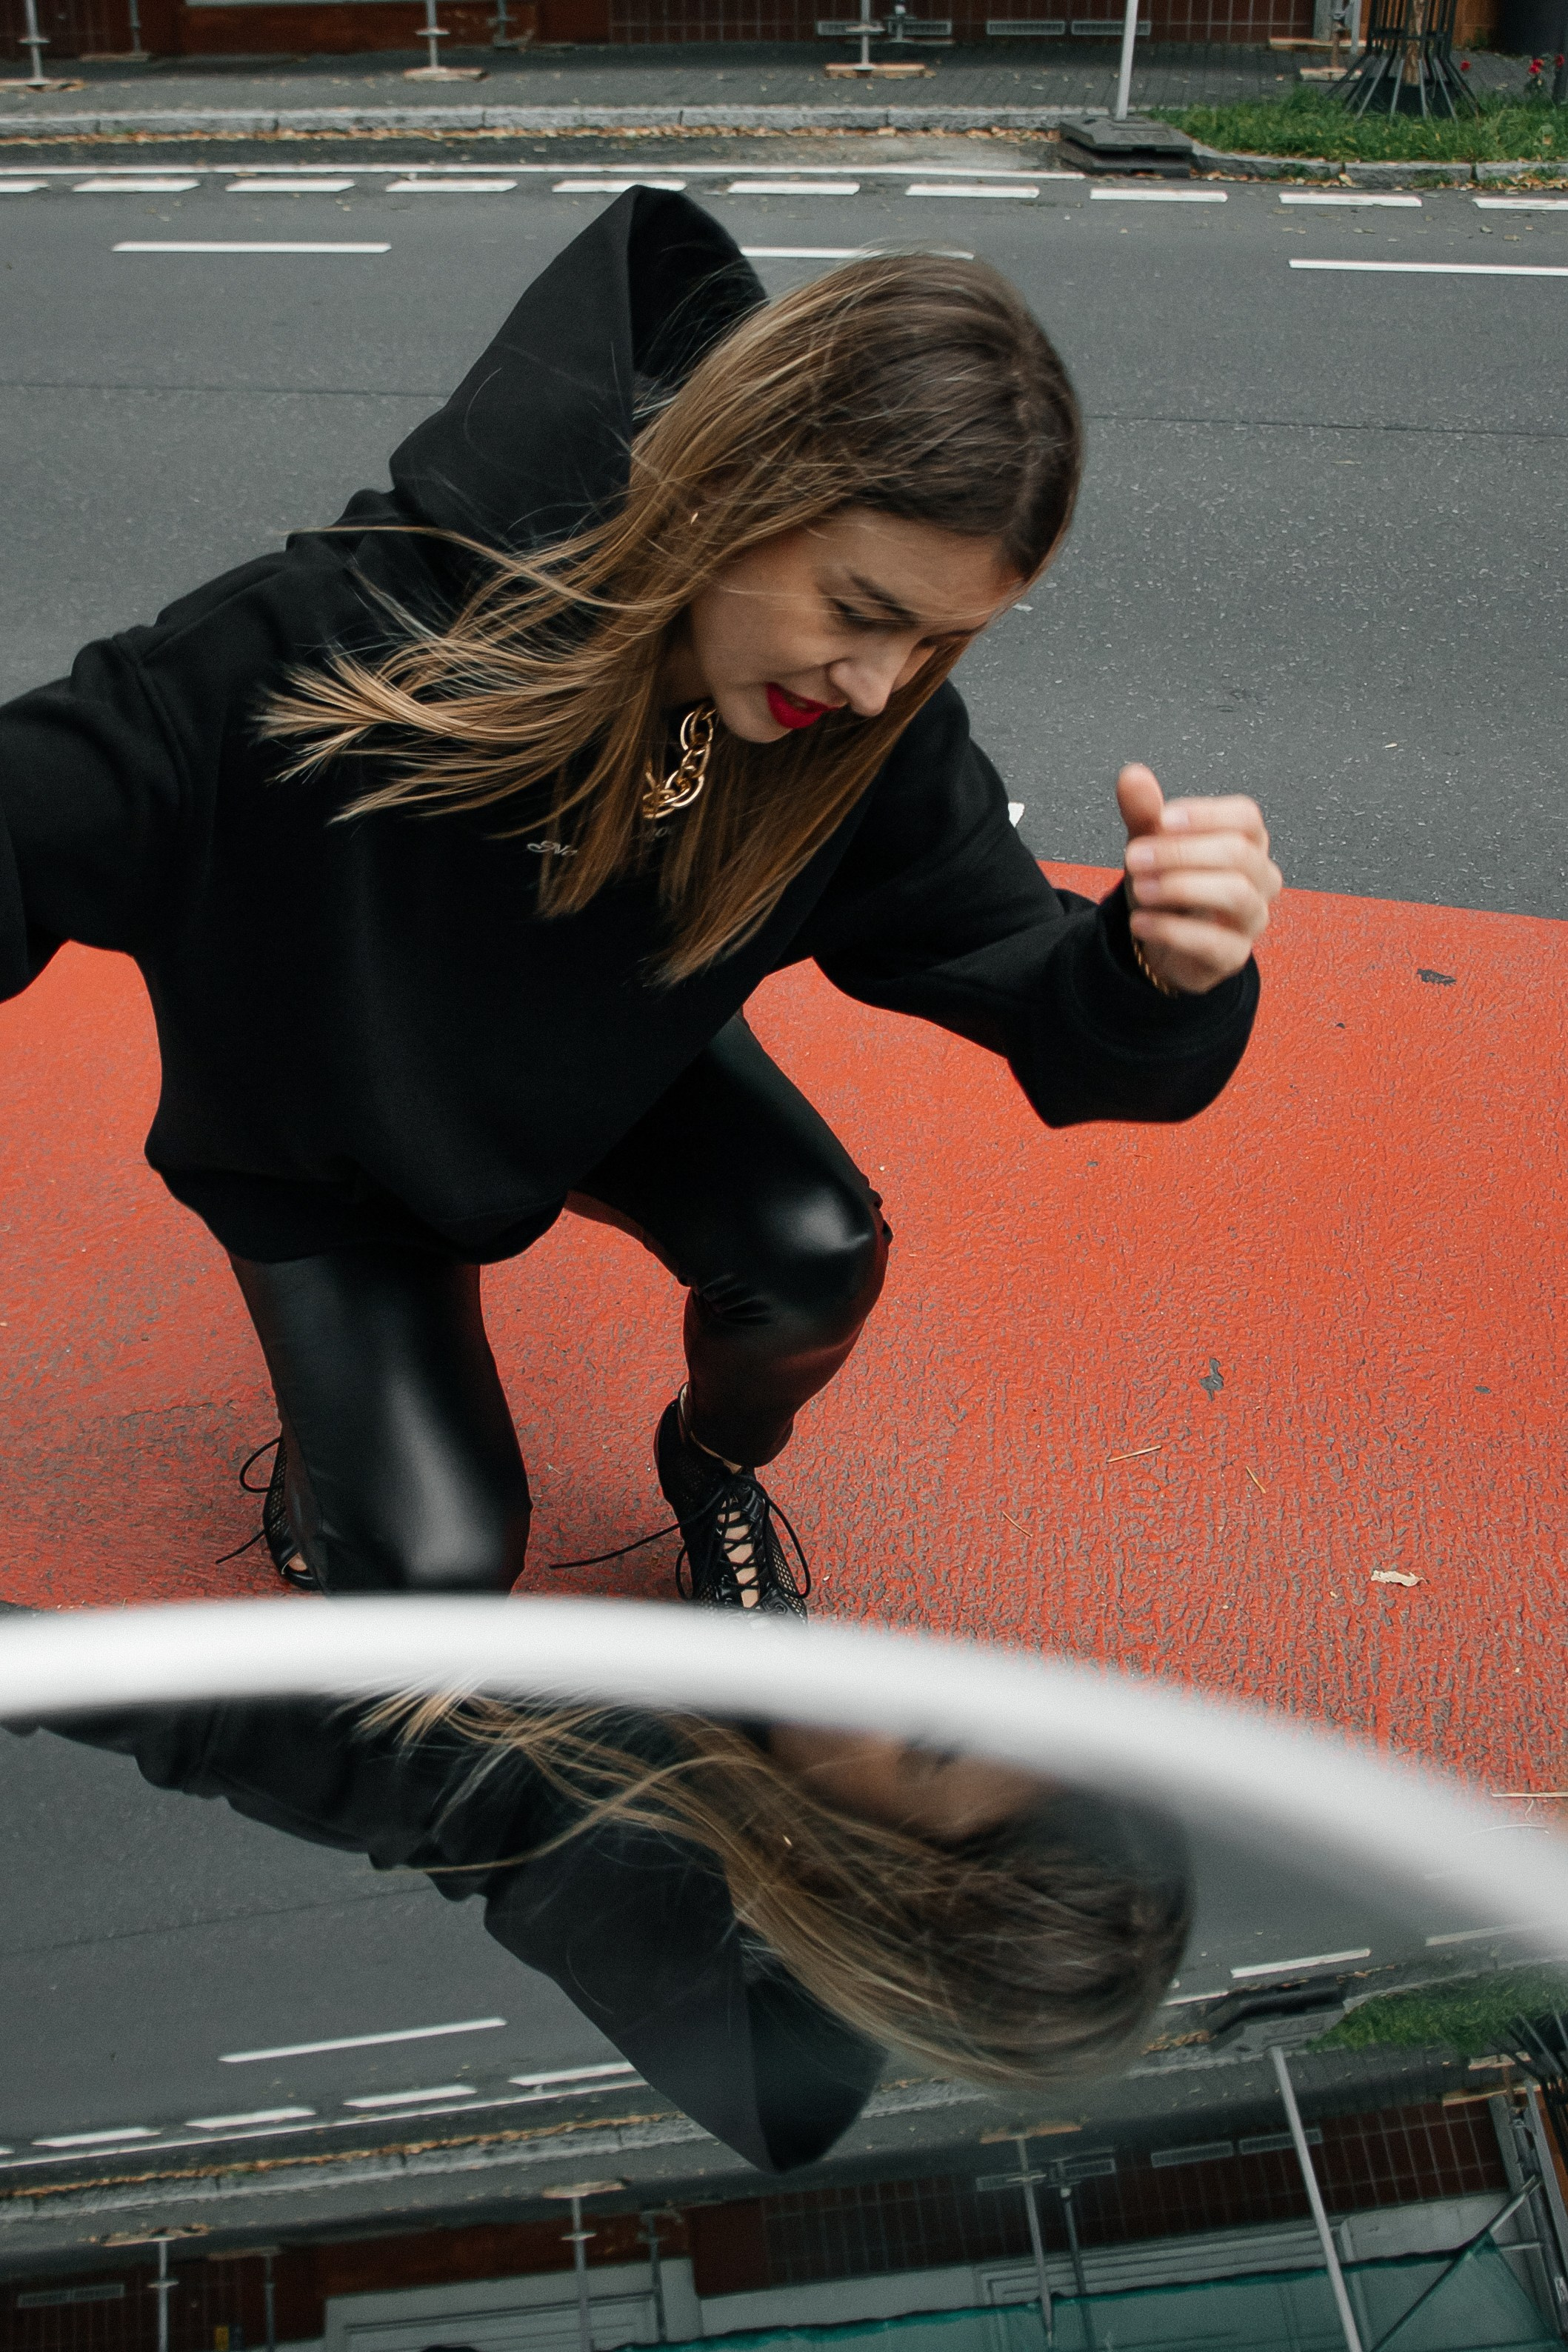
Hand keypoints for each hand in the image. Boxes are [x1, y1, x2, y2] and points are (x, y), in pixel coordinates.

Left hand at [1117, 764, 1280, 996]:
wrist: (1162, 940)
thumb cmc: (1168, 883)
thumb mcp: (1151, 843)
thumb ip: (1144, 811)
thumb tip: (1132, 774)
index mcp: (1247, 842)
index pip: (1245, 817)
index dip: (1205, 815)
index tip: (1161, 819)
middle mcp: (1260, 877)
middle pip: (1238, 854)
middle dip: (1181, 853)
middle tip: (1133, 857)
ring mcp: (1252, 918)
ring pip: (1236, 894)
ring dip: (1180, 887)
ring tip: (1140, 889)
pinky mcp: (1234, 955)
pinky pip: (1214, 942)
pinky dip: (1171, 930)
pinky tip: (1139, 922)